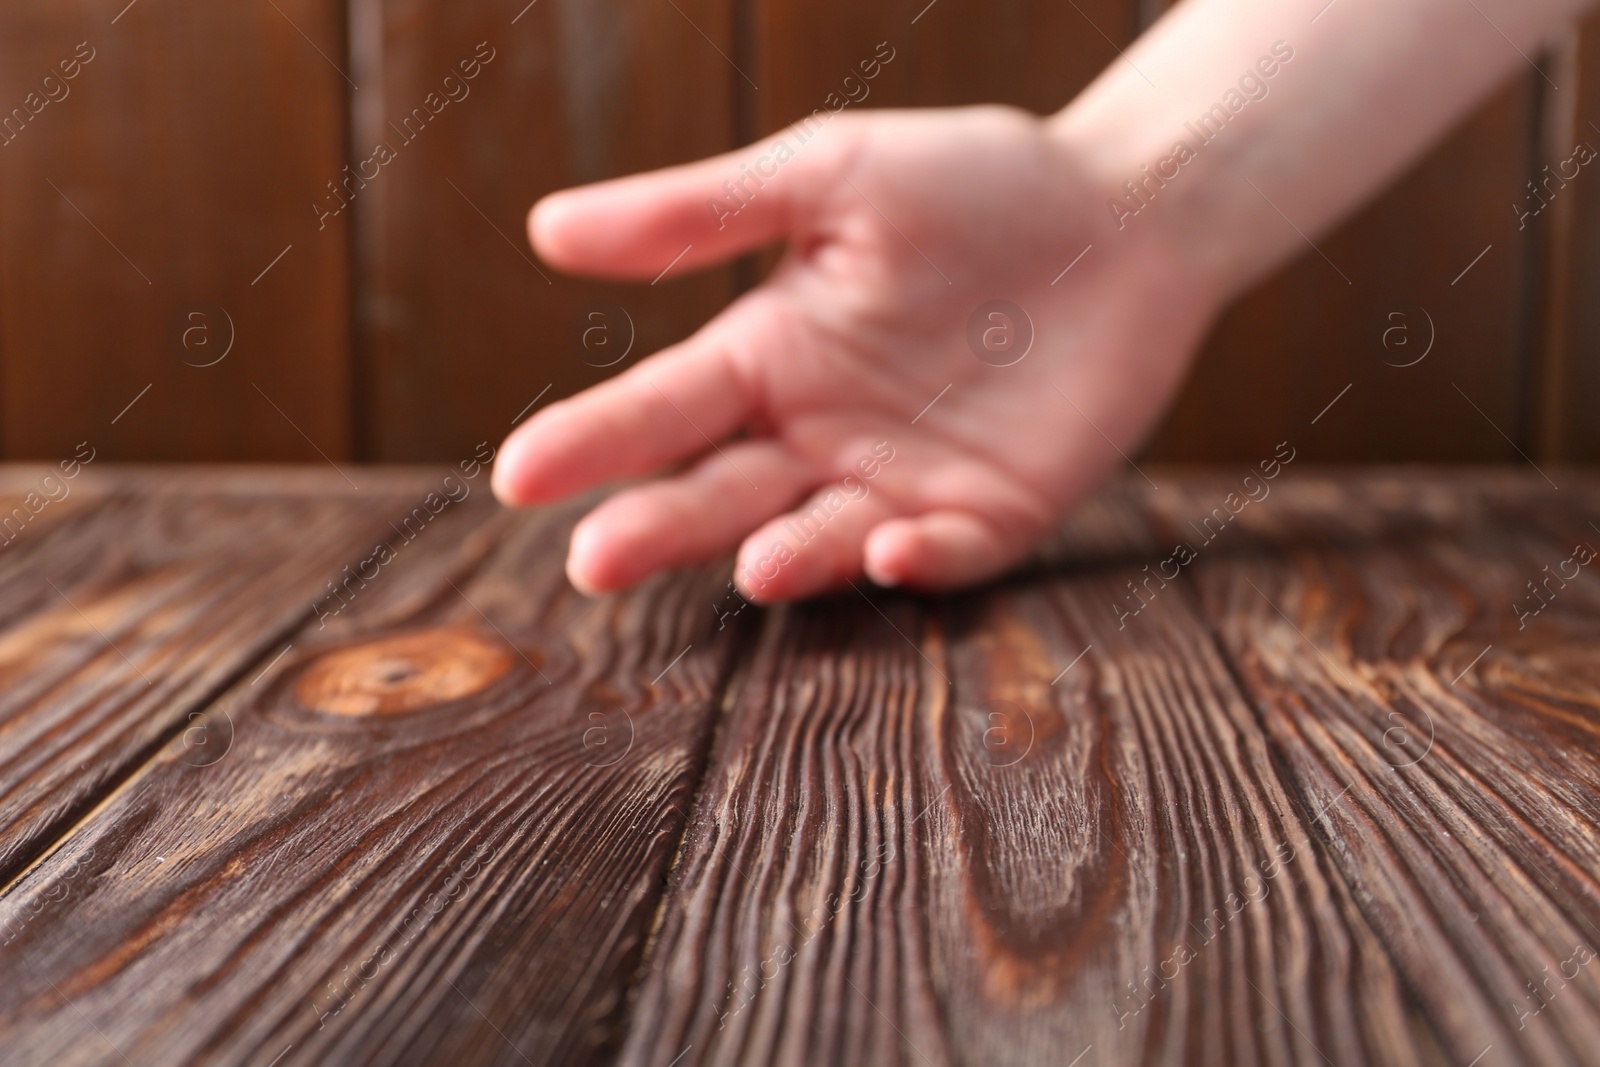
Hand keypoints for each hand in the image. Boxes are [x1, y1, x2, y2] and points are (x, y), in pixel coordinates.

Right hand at [491, 105, 1220, 601]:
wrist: (1124, 212)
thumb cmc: (971, 182)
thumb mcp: (828, 175)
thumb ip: (699, 212)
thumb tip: (544, 231)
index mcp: (769, 356)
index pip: (661, 409)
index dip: (592, 441)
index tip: (517, 476)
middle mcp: (820, 435)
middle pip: (723, 493)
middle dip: (660, 527)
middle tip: (594, 561)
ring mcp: (903, 482)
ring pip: (824, 538)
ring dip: (788, 559)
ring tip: (752, 566)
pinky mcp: (992, 513)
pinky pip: (947, 551)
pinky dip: (920, 559)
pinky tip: (892, 548)